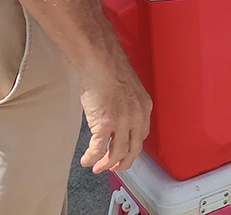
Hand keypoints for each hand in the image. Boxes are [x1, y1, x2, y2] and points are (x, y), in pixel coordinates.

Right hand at [78, 51, 152, 173]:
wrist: (100, 61)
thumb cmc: (110, 70)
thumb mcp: (128, 90)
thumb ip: (127, 106)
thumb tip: (118, 118)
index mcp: (144, 108)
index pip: (141, 136)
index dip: (132, 148)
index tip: (124, 154)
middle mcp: (137, 116)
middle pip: (133, 149)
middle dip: (123, 163)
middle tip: (113, 168)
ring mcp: (122, 121)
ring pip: (117, 153)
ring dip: (106, 164)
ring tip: (97, 167)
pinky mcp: (105, 123)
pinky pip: (99, 149)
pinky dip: (92, 158)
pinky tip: (86, 161)